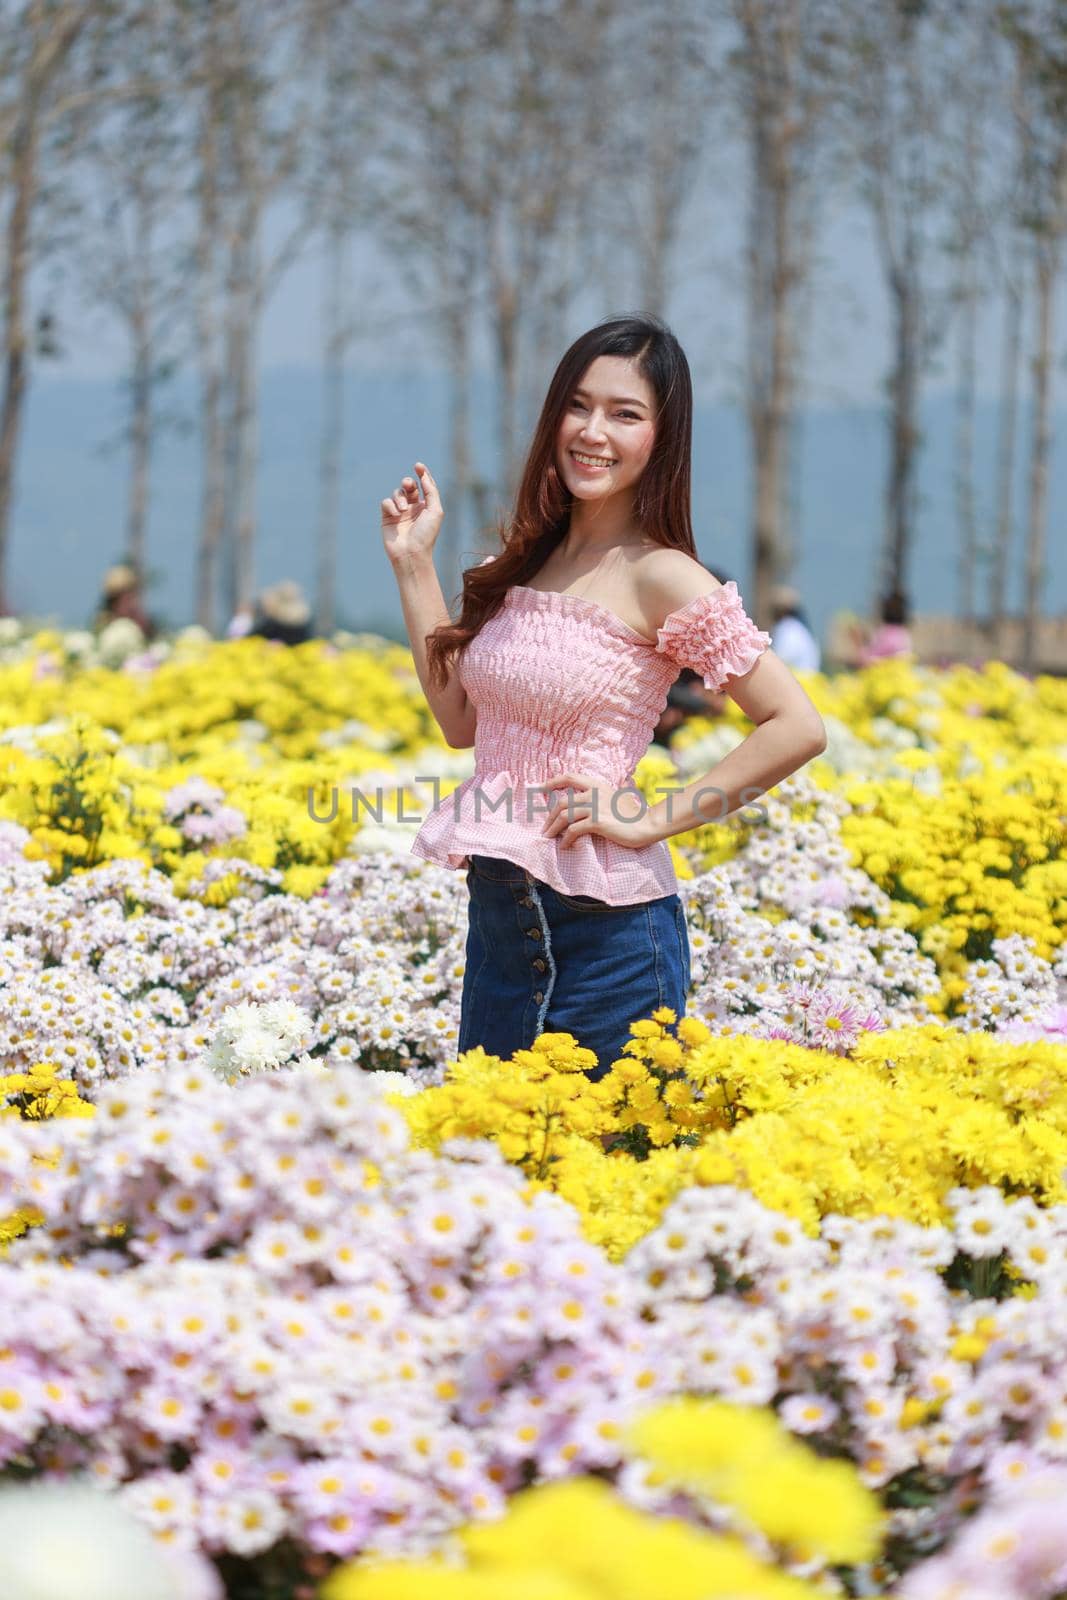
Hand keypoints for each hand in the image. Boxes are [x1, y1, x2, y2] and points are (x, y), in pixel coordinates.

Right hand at [380, 461, 442, 563]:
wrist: (411, 554)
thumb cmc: (426, 534)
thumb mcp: (435, 510)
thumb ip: (431, 491)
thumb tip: (425, 476)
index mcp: (427, 506)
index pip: (424, 486)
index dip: (422, 474)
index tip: (418, 466)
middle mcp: (413, 508)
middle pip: (409, 486)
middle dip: (408, 483)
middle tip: (408, 485)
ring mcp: (400, 512)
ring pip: (397, 493)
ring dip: (400, 498)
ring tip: (403, 509)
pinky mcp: (387, 517)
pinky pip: (386, 502)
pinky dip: (391, 505)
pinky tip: (396, 514)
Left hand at [528, 771, 658, 849]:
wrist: (647, 825)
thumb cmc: (632, 815)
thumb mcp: (614, 798)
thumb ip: (598, 796)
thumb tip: (581, 803)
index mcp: (597, 784)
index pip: (569, 777)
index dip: (552, 782)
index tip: (539, 789)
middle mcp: (594, 793)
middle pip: (561, 802)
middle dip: (549, 817)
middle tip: (544, 829)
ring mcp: (595, 807)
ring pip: (563, 816)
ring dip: (553, 829)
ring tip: (549, 838)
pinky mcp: (598, 822)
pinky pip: (573, 830)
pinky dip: (565, 839)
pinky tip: (564, 846)